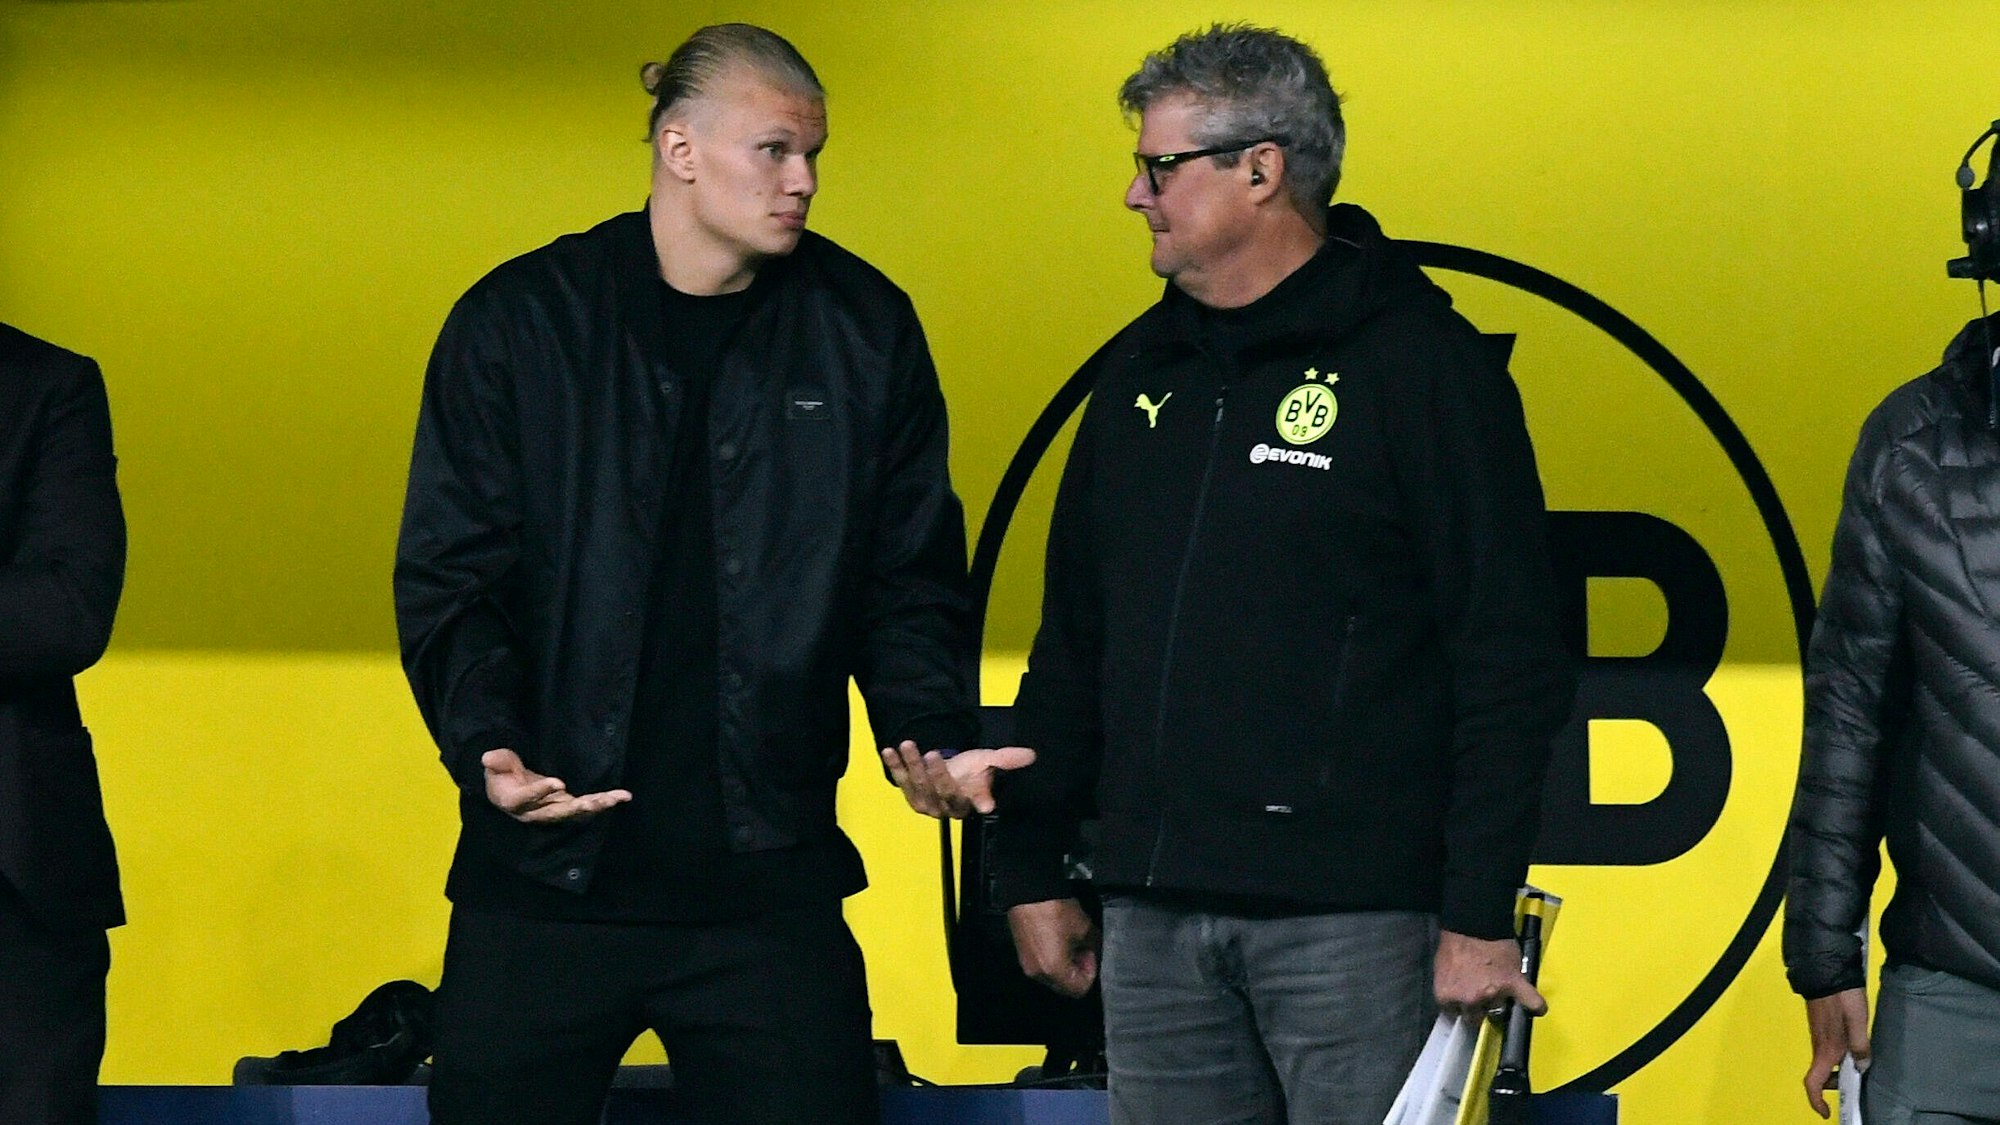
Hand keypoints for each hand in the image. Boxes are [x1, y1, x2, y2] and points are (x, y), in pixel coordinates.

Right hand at [481, 748, 631, 823]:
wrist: (507, 790)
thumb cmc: (501, 774)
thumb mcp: (496, 764)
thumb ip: (496, 761)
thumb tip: (488, 757)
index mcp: (514, 801)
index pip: (527, 798)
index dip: (541, 791)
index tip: (558, 783)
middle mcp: (535, 811)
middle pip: (557, 812)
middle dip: (578, 807)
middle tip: (596, 801)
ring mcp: (552, 810)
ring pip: (575, 811)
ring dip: (596, 805)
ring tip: (616, 798)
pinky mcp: (565, 806)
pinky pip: (585, 806)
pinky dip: (603, 802)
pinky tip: (622, 797)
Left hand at [881, 740, 1035, 817]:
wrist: (950, 773)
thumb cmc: (971, 771)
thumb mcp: (988, 762)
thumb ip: (1006, 760)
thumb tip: (1031, 755)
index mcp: (968, 804)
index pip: (973, 801)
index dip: (979, 801)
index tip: (986, 804)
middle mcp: (945, 809)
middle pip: (940, 792)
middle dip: (935, 773)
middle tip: (932, 754)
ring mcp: (926, 804)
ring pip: (918, 785)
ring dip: (911, 765)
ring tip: (907, 744)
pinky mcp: (910, 795)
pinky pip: (901, 780)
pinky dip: (894, 765)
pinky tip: (888, 750)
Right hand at [1007, 898, 1098, 997]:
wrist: (1029, 892)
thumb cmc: (1058, 911)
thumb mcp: (1085, 928)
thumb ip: (1093, 947)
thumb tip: (1091, 953)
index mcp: (1054, 971)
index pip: (1080, 989)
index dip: (1090, 972)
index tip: (1089, 952)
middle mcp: (1038, 975)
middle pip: (1064, 987)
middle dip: (1077, 972)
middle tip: (1082, 950)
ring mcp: (1027, 965)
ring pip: (1052, 977)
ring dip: (1065, 967)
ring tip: (1069, 945)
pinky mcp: (1021, 955)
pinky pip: (1042, 967)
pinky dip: (1052, 960)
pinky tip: (1056, 941)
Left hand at [1433, 929, 1545, 1017]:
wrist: (1473, 922)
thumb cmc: (1454, 943)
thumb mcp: (1442, 969)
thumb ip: (1450, 989)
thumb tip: (1458, 998)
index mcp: (1447, 996)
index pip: (1454, 1014)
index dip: (1461, 1007)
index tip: (1465, 1002)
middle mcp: (1469, 1000)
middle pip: (1476, 1016)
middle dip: (1479, 1007)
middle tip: (1481, 991)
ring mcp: (1493, 993)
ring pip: (1499, 1007)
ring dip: (1499, 999)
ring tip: (1497, 981)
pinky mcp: (1513, 984)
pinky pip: (1530, 1001)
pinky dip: (1535, 1005)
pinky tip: (1537, 1008)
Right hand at [1803, 988, 1868, 1118]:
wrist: (1827, 973)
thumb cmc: (1843, 998)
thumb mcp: (1858, 1021)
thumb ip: (1861, 1046)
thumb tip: (1861, 1068)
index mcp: (1826, 1050)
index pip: (1813, 1082)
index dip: (1816, 1100)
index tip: (1827, 1112)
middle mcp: (1819, 1046)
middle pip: (1821, 1075)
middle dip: (1836, 1084)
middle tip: (1857, 1082)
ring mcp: (1819, 1036)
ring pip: (1826, 1063)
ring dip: (1839, 1070)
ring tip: (1860, 1064)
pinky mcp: (1821, 1027)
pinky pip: (1828, 1051)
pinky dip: (1839, 1058)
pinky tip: (1854, 1048)